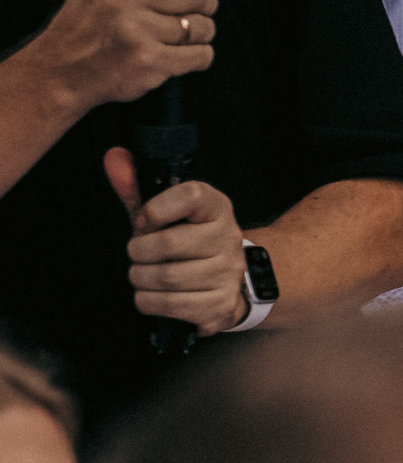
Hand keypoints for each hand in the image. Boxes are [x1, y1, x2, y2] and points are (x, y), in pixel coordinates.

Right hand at [25, 0, 215, 114]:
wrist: (63, 65)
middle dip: (201, 6)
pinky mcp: (150, 61)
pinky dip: (197, 57)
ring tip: (175, 33)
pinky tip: (176, 53)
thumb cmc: (84, 12)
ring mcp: (138, 30)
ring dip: (199, 33)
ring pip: (203, 27)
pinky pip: (202, 56)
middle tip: (183, 12)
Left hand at [105, 149, 246, 331]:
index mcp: (216, 208)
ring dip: (141, 278)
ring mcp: (228, 274)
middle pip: (168, 244)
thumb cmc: (185, 240)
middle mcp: (228, 238)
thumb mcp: (163, 212)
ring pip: (167, 278)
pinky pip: (171, 304)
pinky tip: (153, 294)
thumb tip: (113, 158)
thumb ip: (136, 187)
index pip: (190, 196)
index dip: (156, 209)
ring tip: (143, 275)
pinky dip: (150, 301)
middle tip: (138, 254)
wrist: (223, 280)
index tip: (144, 220)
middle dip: (139, 252)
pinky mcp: (221, 304)